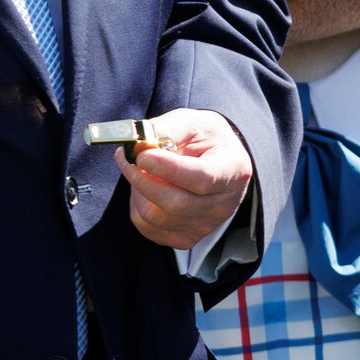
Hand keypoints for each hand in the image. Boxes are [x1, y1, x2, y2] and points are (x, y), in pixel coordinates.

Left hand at [117, 109, 252, 248]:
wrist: (217, 160)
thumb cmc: (205, 139)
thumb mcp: (192, 122)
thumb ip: (166, 129)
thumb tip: (137, 144)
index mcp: (233, 169)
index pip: (203, 178)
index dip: (169, 169)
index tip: (142, 156)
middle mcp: (224, 203)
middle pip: (175, 203)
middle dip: (141, 180)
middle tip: (127, 157)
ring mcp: (207, 224)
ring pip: (155, 217)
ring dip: (138, 191)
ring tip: (141, 171)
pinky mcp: (187, 238)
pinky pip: (148, 228)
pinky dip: (138, 206)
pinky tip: (147, 190)